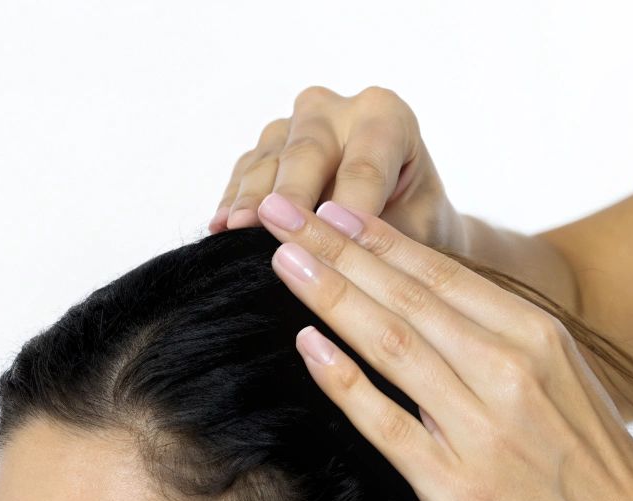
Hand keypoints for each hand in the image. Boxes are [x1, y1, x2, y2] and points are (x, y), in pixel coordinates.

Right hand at [211, 86, 467, 255]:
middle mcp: (337, 110)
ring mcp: (293, 125)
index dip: (346, 210)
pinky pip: (243, 172)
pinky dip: (232, 201)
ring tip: (236, 231)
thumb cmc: (412, 223)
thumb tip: (341, 258)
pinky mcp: (264, 148)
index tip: (334, 247)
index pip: (363, 167)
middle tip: (274, 233)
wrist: (398, 220)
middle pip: (307, 153)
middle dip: (290, 198)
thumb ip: (379, 238)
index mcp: (386, 116)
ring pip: (268, 160)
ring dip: (251, 200)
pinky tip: (221, 229)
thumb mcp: (411, 232)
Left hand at [250, 189, 632, 500]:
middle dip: (334, 248)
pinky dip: (344, 380)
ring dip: (330, 295)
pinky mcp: (453, 484)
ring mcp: (478, 427)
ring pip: (390, 343)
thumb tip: (425, 293)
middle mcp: (505, 370)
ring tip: (282, 260)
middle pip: (403, 296)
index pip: (435, 274)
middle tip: (278, 212)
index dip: (373, 236)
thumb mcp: (559, 376)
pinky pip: (386, 422)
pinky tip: (307, 345)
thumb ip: (497, 335)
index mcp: (532, 336)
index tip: (324, 206)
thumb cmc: (591, 464)